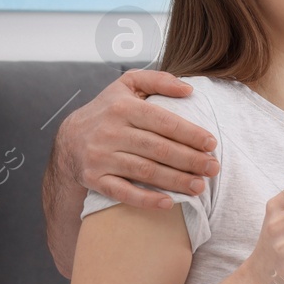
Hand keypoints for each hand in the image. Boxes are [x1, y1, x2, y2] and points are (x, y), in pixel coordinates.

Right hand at [58, 70, 219, 209]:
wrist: (69, 139)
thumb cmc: (109, 110)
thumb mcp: (128, 85)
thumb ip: (158, 80)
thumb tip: (189, 89)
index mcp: (122, 108)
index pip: (163, 121)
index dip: (190, 134)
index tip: (211, 144)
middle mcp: (110, 131)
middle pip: (158, 148)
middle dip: (190, 160)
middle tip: (213, 168)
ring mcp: (100, 156)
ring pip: (144, 171)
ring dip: (175, 181)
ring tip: (200, 186)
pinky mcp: (94, 178)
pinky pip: (122, 192)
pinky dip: (145, 200)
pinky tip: (169, 203)